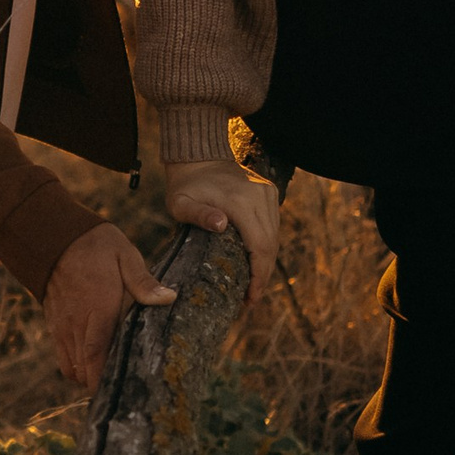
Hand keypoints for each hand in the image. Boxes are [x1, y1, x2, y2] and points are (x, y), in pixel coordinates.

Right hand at [42, 221, 176, 387]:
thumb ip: (143, 281)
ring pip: (72, 368)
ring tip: (112, 380)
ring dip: (89, 377)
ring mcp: (62, 326)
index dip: (104, 378)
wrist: (55, 237)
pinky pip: (63, 359)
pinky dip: (76, 368)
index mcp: (97, 307)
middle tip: (126, 390)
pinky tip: (93, 365)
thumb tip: (169, 298)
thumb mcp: (124, 255)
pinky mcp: (55, 326)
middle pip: (84, 368)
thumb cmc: (96, 247)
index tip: (122, 391)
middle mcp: (76, 322)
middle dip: (102, 384)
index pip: (96, 352)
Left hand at [162, 158, 281, 304]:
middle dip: (262, 275)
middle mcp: (259, 196)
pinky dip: (266, 245)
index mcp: (240, 202)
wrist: (198, 156)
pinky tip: (255, 261)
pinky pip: (273, 225)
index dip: (259, 275)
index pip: (260, 246)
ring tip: (252, 285)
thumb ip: (198, 215)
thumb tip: (221, 225)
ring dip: (266, 262)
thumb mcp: (180, 203)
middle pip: (270, 245)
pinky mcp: (269, 192)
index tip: (251, 297)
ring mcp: (267, 193)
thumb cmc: (185, 185)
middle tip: (250, 298)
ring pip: (275, 236)